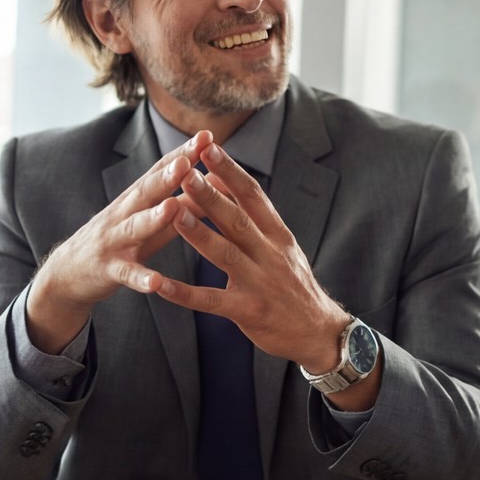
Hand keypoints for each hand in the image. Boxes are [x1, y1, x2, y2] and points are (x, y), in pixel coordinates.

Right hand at [27, 131, 211, 351]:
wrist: (69, 272)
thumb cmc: (123, 240)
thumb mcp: (153, 220)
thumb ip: (184, 204)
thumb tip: (220, 185)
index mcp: (138, 199)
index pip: (162, 170)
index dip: (183, 153)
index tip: (207, 136)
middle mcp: (124, 213)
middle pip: (146, 191)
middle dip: (168, 175)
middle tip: (188, 160)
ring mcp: (114, 241)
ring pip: (135, 228)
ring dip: (153, 218)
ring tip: (172, 208)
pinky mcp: (108, 270)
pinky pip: (127, 274)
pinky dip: (142, 278)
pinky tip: (157, 283)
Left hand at [150, 144, 380, 407]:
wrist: (319, 331)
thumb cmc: (293, 283)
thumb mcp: (281, 245)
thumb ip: (251, 215)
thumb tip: (218, 177)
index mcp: (278, 235)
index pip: (253, 196)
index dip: (230, 172)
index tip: (209, 148)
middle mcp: (271, 254)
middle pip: (238, 220)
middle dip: (210, 196)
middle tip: (185, 172)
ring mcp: (261, 283)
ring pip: (225, 254)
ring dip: (198, 234)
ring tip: (173, 215)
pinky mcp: (249, 311)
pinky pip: (211, 301)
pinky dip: (184, 293)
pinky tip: (160, 286)